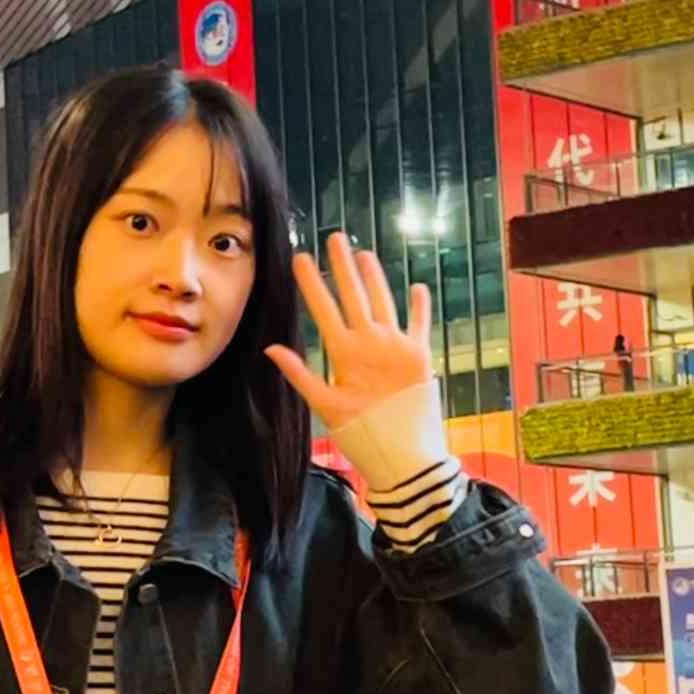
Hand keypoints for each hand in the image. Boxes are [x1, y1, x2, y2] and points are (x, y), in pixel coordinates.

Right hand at [265, 232, 433, 428]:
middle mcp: (373, 342)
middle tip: (334, 237)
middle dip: (342, 265)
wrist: (407, 455)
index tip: (300, 258)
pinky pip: (421, 323)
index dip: (311, 282)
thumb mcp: (325, 407)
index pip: (324, 308)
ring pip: (385, 300)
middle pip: (354, 294)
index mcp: (345, 353)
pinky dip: (419, 305)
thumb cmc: (361, 434)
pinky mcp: (422, 355)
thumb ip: (300, 374)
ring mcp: (399, 345)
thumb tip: (272, 349)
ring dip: (374, 275)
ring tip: (364, 253)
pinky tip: (417, 287)